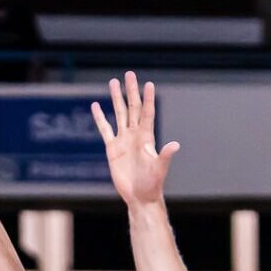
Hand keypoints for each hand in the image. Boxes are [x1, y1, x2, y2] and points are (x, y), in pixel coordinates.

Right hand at [90, 71, 177, 207]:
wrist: (140, 196)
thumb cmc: (152, 184)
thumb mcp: (160, 169)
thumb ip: (165, 156)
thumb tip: (175, 145)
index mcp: (147, 137)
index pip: (147, 113)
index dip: (148, 98)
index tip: (148, 83)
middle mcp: (135, 135)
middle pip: (132, 108)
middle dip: (131, 91)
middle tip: (129, 74)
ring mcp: (123, 140)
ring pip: (119, 114)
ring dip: (116, 98)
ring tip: (113, 82)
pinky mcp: (112, 148)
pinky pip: (105, 129)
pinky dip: (100, 118)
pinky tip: (96, 106)